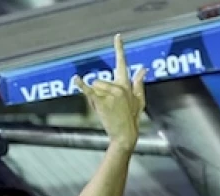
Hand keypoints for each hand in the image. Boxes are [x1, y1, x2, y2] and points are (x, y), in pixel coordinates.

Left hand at [72, 34, 146, 150]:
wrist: (125, 134)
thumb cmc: (132, 118)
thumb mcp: (139, 100)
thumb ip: (139, 83)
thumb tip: (143, 69)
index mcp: (126, 84)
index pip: (122, 63)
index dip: (119, 49)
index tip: (117, 37)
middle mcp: (119, 86)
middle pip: (100, 81)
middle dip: (99, 92)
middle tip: (109, 106)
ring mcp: (110, 93)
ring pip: (94, 86)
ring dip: (95, 97)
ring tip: (105, 109)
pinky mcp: (102, 100)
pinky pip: (88, 90)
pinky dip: (81, 85)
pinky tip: (76, 79)